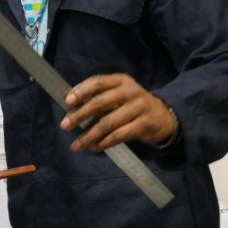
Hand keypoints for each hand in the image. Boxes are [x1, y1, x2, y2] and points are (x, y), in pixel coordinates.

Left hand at [59, 73, 174, 151]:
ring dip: (89, 135)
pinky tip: (94, 147)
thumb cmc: (131, 104)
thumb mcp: (117, 93)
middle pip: (100, 102)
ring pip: (108, 122)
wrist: (163, 116)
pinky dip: (104, 142)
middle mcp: (130, 92)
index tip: (67, 101)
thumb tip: (67, 98)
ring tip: (76, 145)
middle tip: (65, 125)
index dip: (81, 90)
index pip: (98, 82)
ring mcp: (138, 108)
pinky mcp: (143, 125)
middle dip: (80, 114)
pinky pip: (119, 135)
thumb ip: (96, 95)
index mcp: (121, 80)